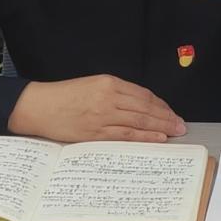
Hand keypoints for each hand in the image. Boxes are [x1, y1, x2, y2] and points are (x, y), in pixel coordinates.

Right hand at [7, 75, 186, 142]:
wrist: (39, 106)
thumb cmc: (64, 96)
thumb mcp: (92, 85)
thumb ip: (115, 93)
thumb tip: (139, 107)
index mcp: (108, 82)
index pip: (143, 94)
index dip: (161, 105)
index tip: (171, 112)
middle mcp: (108, 97)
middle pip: (145, 107)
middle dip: (166, 116)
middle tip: (181, 124)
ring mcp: (103, 115)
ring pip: (139, 121)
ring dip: (160, 127)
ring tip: (175, 132)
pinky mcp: (96, 132)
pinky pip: (126, 135)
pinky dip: (145, 136)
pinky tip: (157, 138)